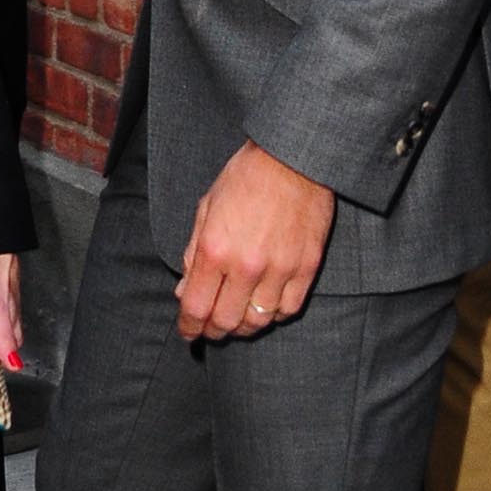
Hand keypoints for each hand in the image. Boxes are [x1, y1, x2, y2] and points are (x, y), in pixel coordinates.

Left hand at [176, 141, 334, 342]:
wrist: (293, 158)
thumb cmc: (245, 178)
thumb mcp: (206, 209)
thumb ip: (193, 254)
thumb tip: (184, 291)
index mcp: (214, 249)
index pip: (196, 307)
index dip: (189, 327)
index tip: (188, 333)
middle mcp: (246, 265)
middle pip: (226, 322)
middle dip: (213, 332)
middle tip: (210, 330)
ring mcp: (279, 268)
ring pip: (258, 321)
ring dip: (244, 328)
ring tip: (237, 321)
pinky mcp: (306, 267)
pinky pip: (289, 309)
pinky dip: (274, 315)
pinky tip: (266, 307)